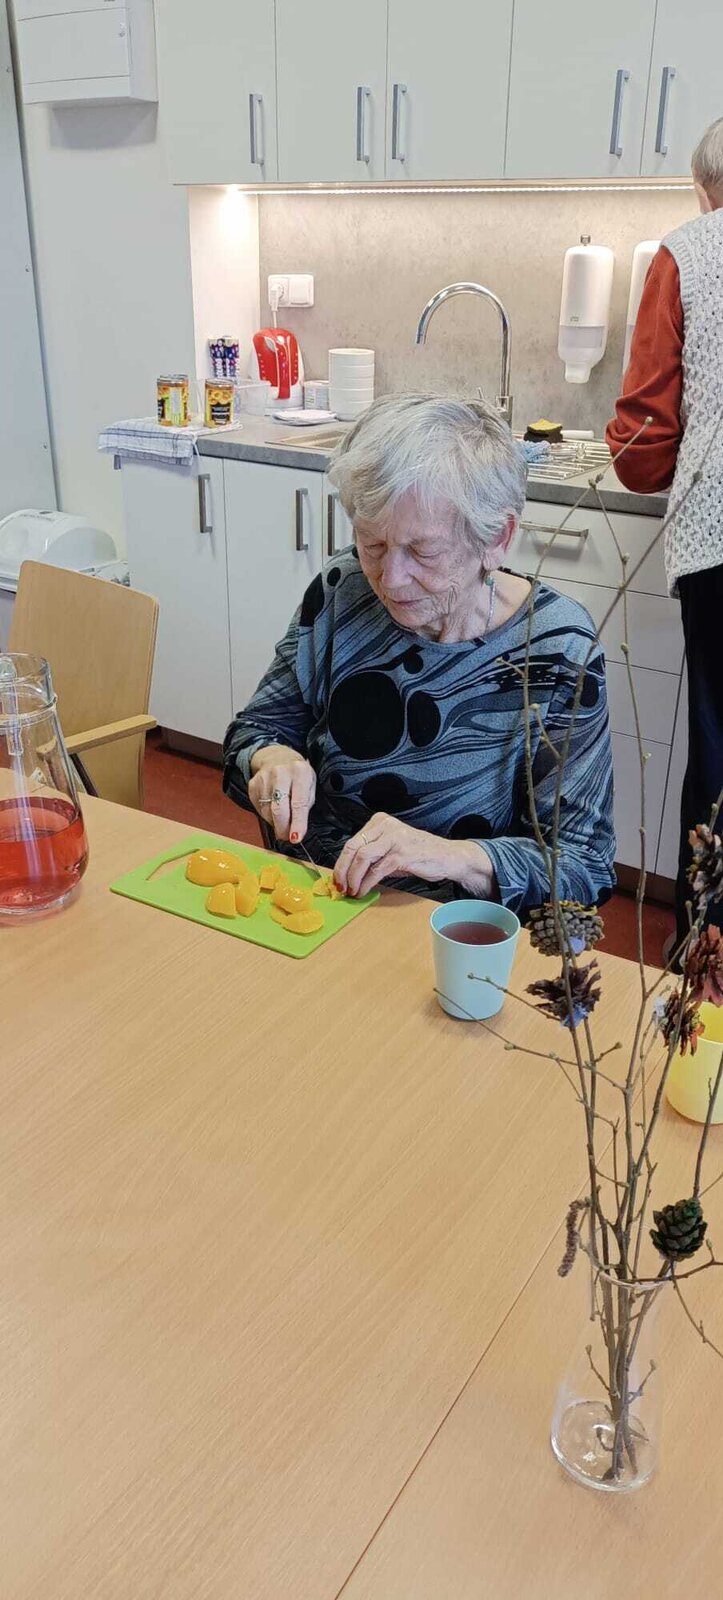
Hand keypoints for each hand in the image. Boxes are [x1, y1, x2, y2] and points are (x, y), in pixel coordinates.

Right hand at [248, 745, 315, 842]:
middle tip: (287, 836)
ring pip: (267, 812)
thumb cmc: (297, 775)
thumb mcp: (309, 785)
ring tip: (282, 817)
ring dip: (275, 822)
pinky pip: (259, 808)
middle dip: (283, 828)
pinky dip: (267, 814)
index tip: (296, 838)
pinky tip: (272, 807)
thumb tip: (295, 830)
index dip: (297, 823)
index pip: (298, 803)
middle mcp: (280, 773)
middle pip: (279, 809)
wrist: (278, 757)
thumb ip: (304, 806)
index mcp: (300, 772)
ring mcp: (264, 778)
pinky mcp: (253, 784)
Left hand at [333, 813, 496, 898]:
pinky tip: (363, 891)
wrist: (447, 856)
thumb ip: (371, 856)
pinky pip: (377, 870)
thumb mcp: (391, 849)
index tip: (337, 878)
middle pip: (353, 848)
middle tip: (340, 887)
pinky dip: (366, 883)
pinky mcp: (402, 854)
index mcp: (379, 821)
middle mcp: (385, 826)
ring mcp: (394, 839)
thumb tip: (347, 874)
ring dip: (353, 878)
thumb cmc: (418, 854)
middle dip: (342, 871)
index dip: (340, 863)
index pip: (352, 842)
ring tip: (352, 891)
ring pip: (362, 858)